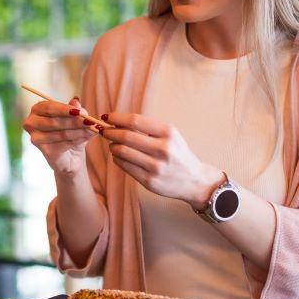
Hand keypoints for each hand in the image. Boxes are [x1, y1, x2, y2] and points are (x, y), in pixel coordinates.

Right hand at [22, 97, 97, 175]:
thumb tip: (76, 101)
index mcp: (38, 109)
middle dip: (75, 122)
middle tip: (91, 122)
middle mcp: (31, 122)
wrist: (70, 155)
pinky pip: (63, 144)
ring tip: (93, 130)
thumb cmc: (70, 131)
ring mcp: (35, 138)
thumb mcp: (76, 117)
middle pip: (54, 121)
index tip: (80, 112)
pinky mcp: (44, 151)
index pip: (49, 107)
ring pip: (60, 133)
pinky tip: (86, 138)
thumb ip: (75, 109)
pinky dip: (77, 141)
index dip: (64, 109)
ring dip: (79, 132)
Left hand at [99, 112, 223, 208]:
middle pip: (126, 136)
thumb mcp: (170, 135)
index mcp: (168, 133)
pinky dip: (117, 159)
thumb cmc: (178, 154)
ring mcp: (156, 166)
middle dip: (110, 132)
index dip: (116, 118)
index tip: (106, 117)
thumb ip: (148, 128)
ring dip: (112, 146)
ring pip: (122, 151)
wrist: (195, 181)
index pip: (135, 121)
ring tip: (112, 144)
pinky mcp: (149, 181)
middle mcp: (163, 149)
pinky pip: (124, 166)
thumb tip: (118, 121)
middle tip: (103, 130)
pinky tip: (118, 156)